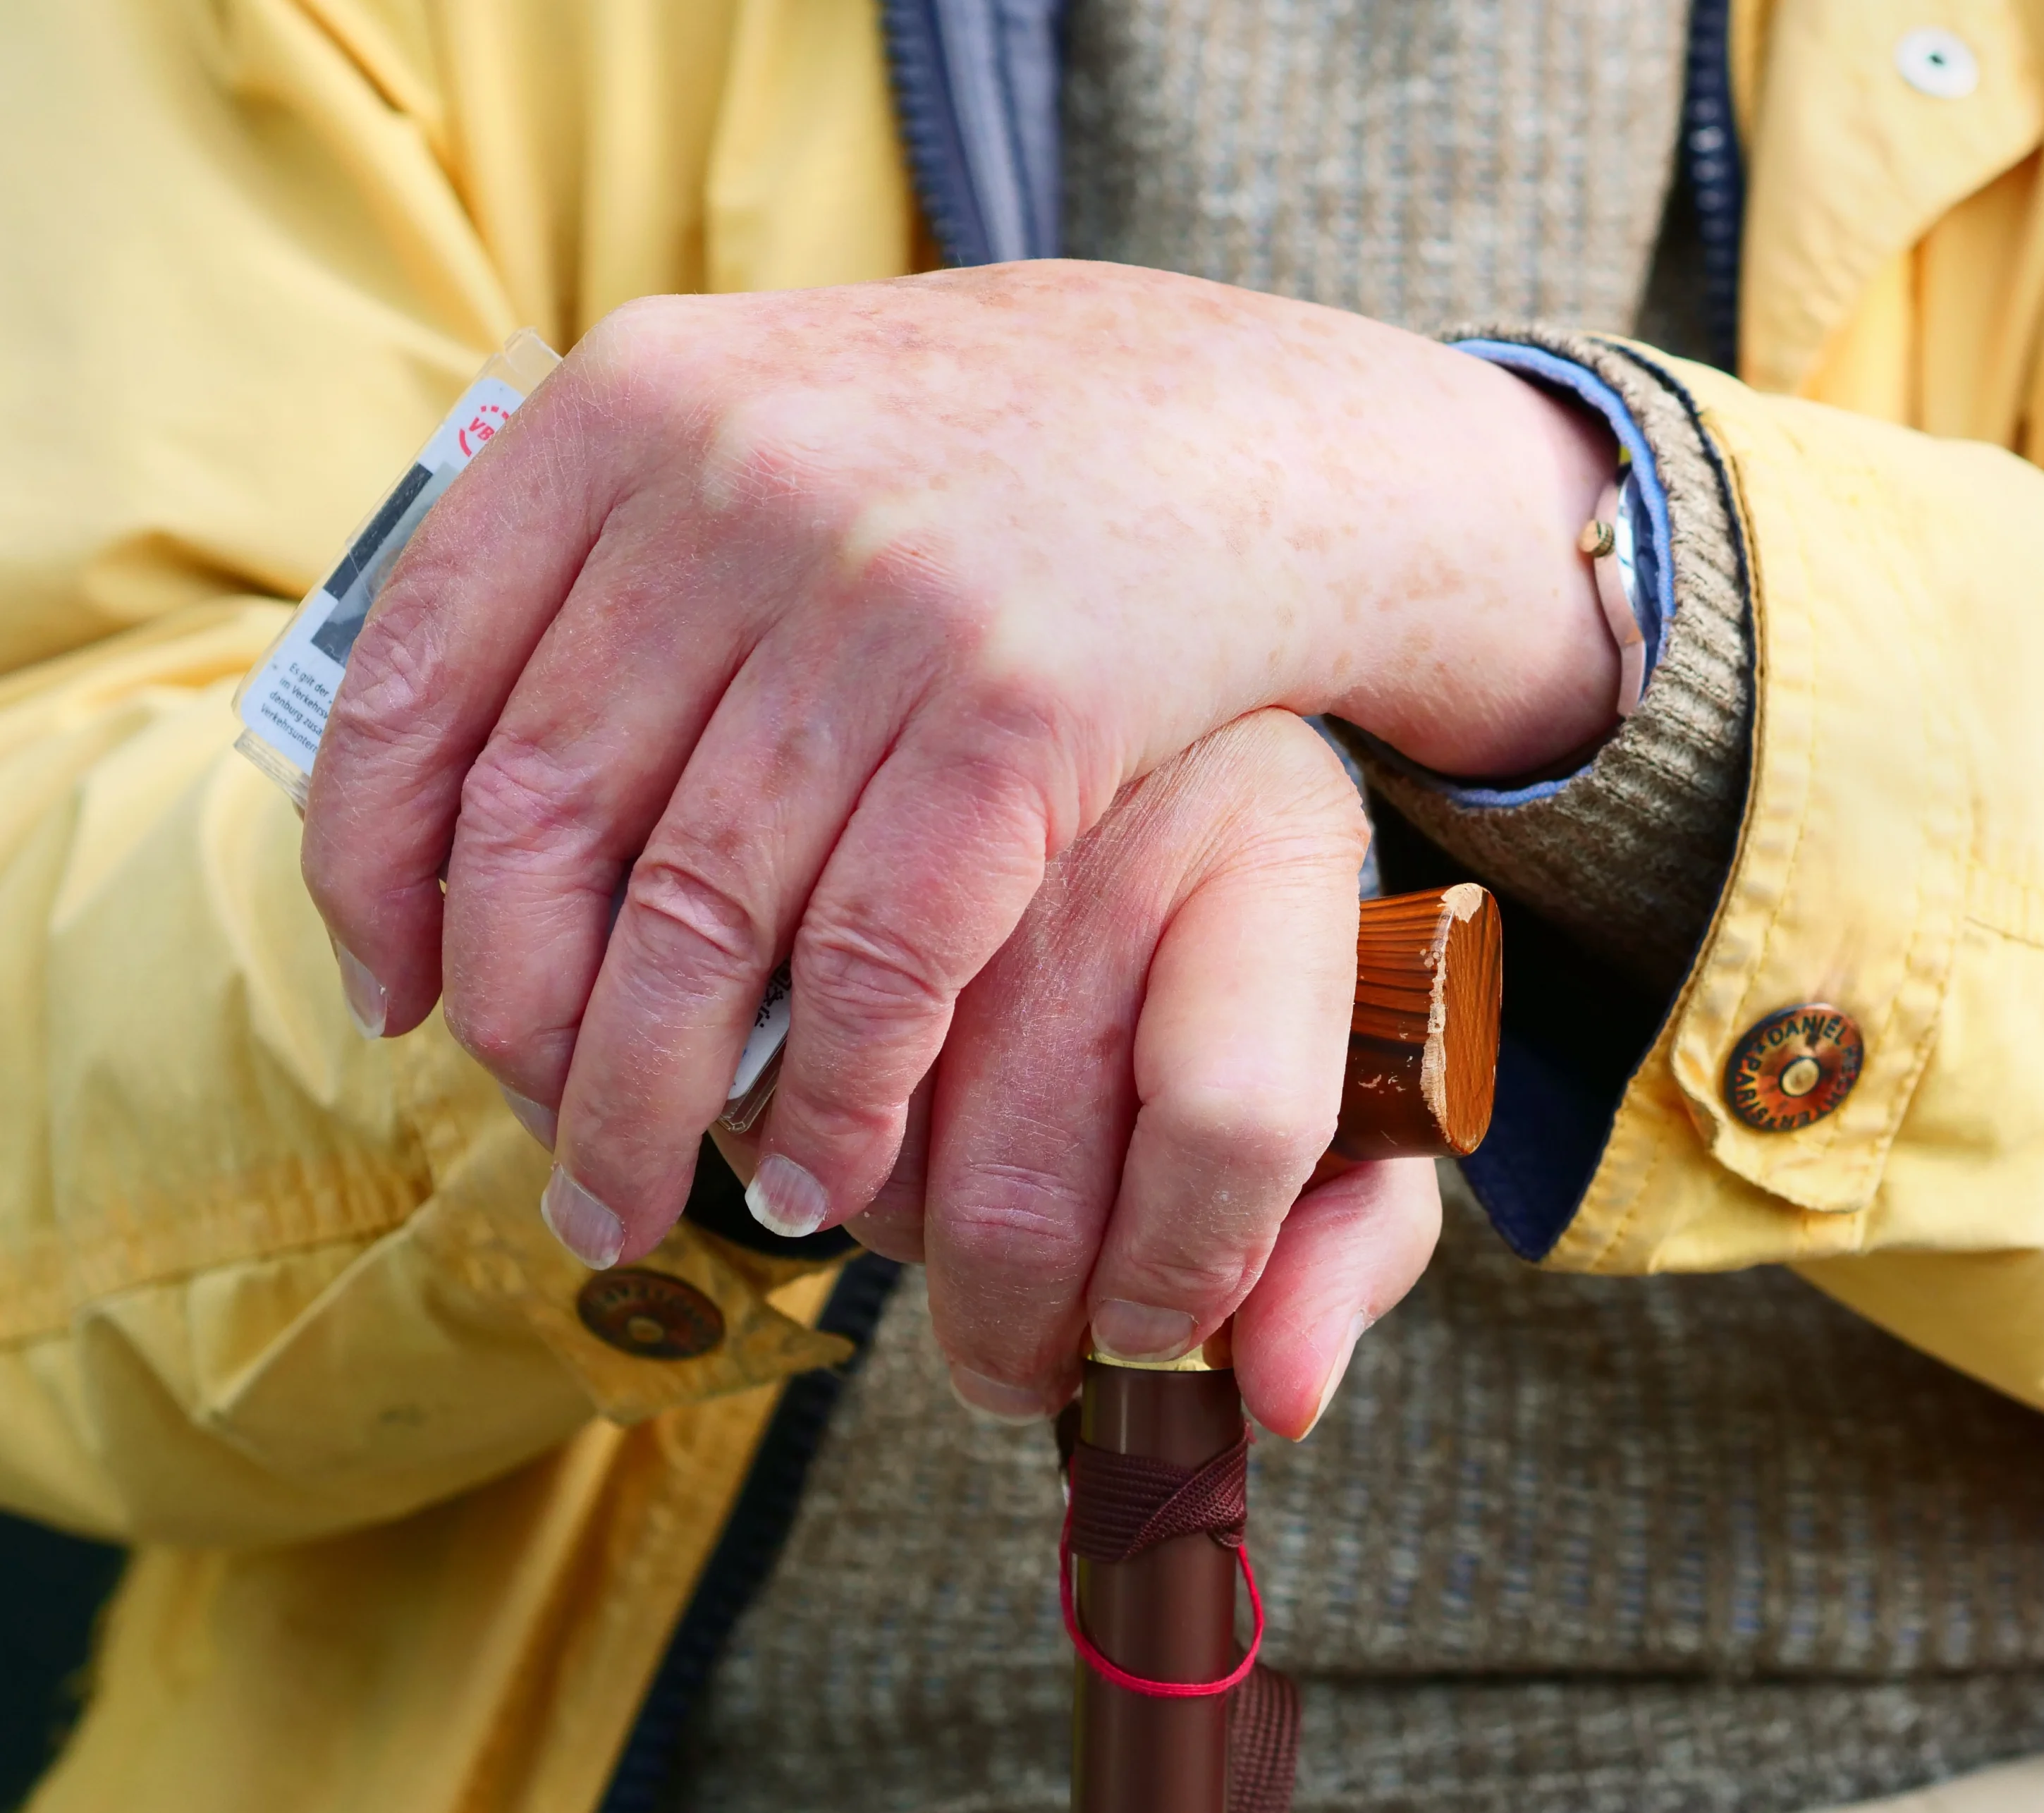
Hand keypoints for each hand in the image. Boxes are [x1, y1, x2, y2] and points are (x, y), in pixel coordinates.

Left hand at [301, 261, 1611, 1269]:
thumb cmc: (1000, 463)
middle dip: (518, 1035)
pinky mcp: (1024, 695)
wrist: (1258, 427)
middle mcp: (735, 482)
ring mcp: (882, 588)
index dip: (373, 877)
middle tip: (537, 1155)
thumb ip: (617, 556)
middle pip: (541, 826)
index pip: (416, 679)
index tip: (402, 999)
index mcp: (634, 405)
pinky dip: (837, 1094)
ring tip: (635, 1208)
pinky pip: (882, 953)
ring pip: (697, 919)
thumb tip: (454, 798)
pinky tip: (820, 1173)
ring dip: (646, 1107)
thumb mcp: (776, 427)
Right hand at [800, 710, 1437, 1432]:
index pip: (1233, 1117)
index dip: (1181, 1278)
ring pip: (870, 1154)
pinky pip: (751, 1072)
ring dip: (894, 1243)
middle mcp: (1110, 807)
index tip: (1148, 1337)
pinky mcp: (803, 816)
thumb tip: (1275, 1401)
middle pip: (1026, 1183)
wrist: (1095, 711)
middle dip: (1011, 1336)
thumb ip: (1351, 1243)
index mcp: (1276, 843)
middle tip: (1021, 1366)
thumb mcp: (1348, 1057)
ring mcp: (935, 805)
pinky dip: (782, 1154)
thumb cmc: (1225, 936)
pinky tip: (848, 1132)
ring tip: (949, 1215)